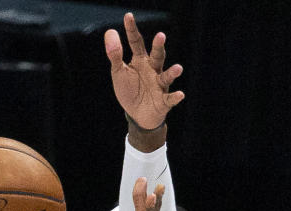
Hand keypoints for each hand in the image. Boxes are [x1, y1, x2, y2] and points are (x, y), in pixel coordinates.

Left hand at [104, 12, 182, 133]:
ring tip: (178, 68)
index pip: (136, 42)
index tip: (128, 16)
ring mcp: (160, 85)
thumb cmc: (129, 90)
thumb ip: (115, 54)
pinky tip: (180, 94)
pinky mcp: (164, 101)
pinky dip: (175, 97)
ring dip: (172, 72)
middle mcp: (153, 69)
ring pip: (167, 76)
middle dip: (159, 46)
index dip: (132, 30)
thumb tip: (110, 32)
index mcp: (140, 60)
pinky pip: (170, 98)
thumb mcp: (118, 72)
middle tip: (160, 36)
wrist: (137, 115)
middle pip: (157, 55)